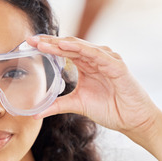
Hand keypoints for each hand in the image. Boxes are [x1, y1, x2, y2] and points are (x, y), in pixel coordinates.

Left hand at [26, 35, 161, 143]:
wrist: (133, 120)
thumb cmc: (111, 109)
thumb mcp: (78, 105)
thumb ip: (57, 105)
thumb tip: (36, 113)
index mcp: (87, 65)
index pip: (64, 51)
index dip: (47, 47)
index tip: (29, 45)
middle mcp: (96, 58)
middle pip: (70, 45)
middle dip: (50, 42)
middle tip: (31, 40)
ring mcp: (107, 60)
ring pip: (81, 47)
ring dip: (62, 44)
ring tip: (44, 43)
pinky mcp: (117, 66)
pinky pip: (97, 55)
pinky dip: (82, 49)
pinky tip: (67, 46)